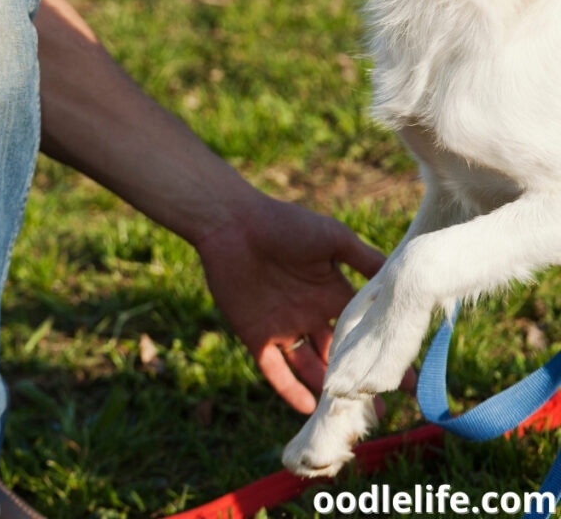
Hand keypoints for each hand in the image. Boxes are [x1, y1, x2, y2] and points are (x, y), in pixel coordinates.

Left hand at [195, 195, 384, 413]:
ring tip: (349, 416)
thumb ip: (365, 259)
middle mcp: (310, 314)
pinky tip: (308, 409)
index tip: (407, 379)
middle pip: (339, 356)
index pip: (362, 330)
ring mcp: (283, 327)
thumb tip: (402, 277)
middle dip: (358, 381)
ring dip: (328, 391)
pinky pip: (274, 369)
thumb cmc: (283, 224)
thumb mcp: (333, 238)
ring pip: (310, 367)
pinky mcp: (255, 334)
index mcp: (331, 292)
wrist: (232, 223)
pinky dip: (289, 389)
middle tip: (381, 410)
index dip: (382, 352)